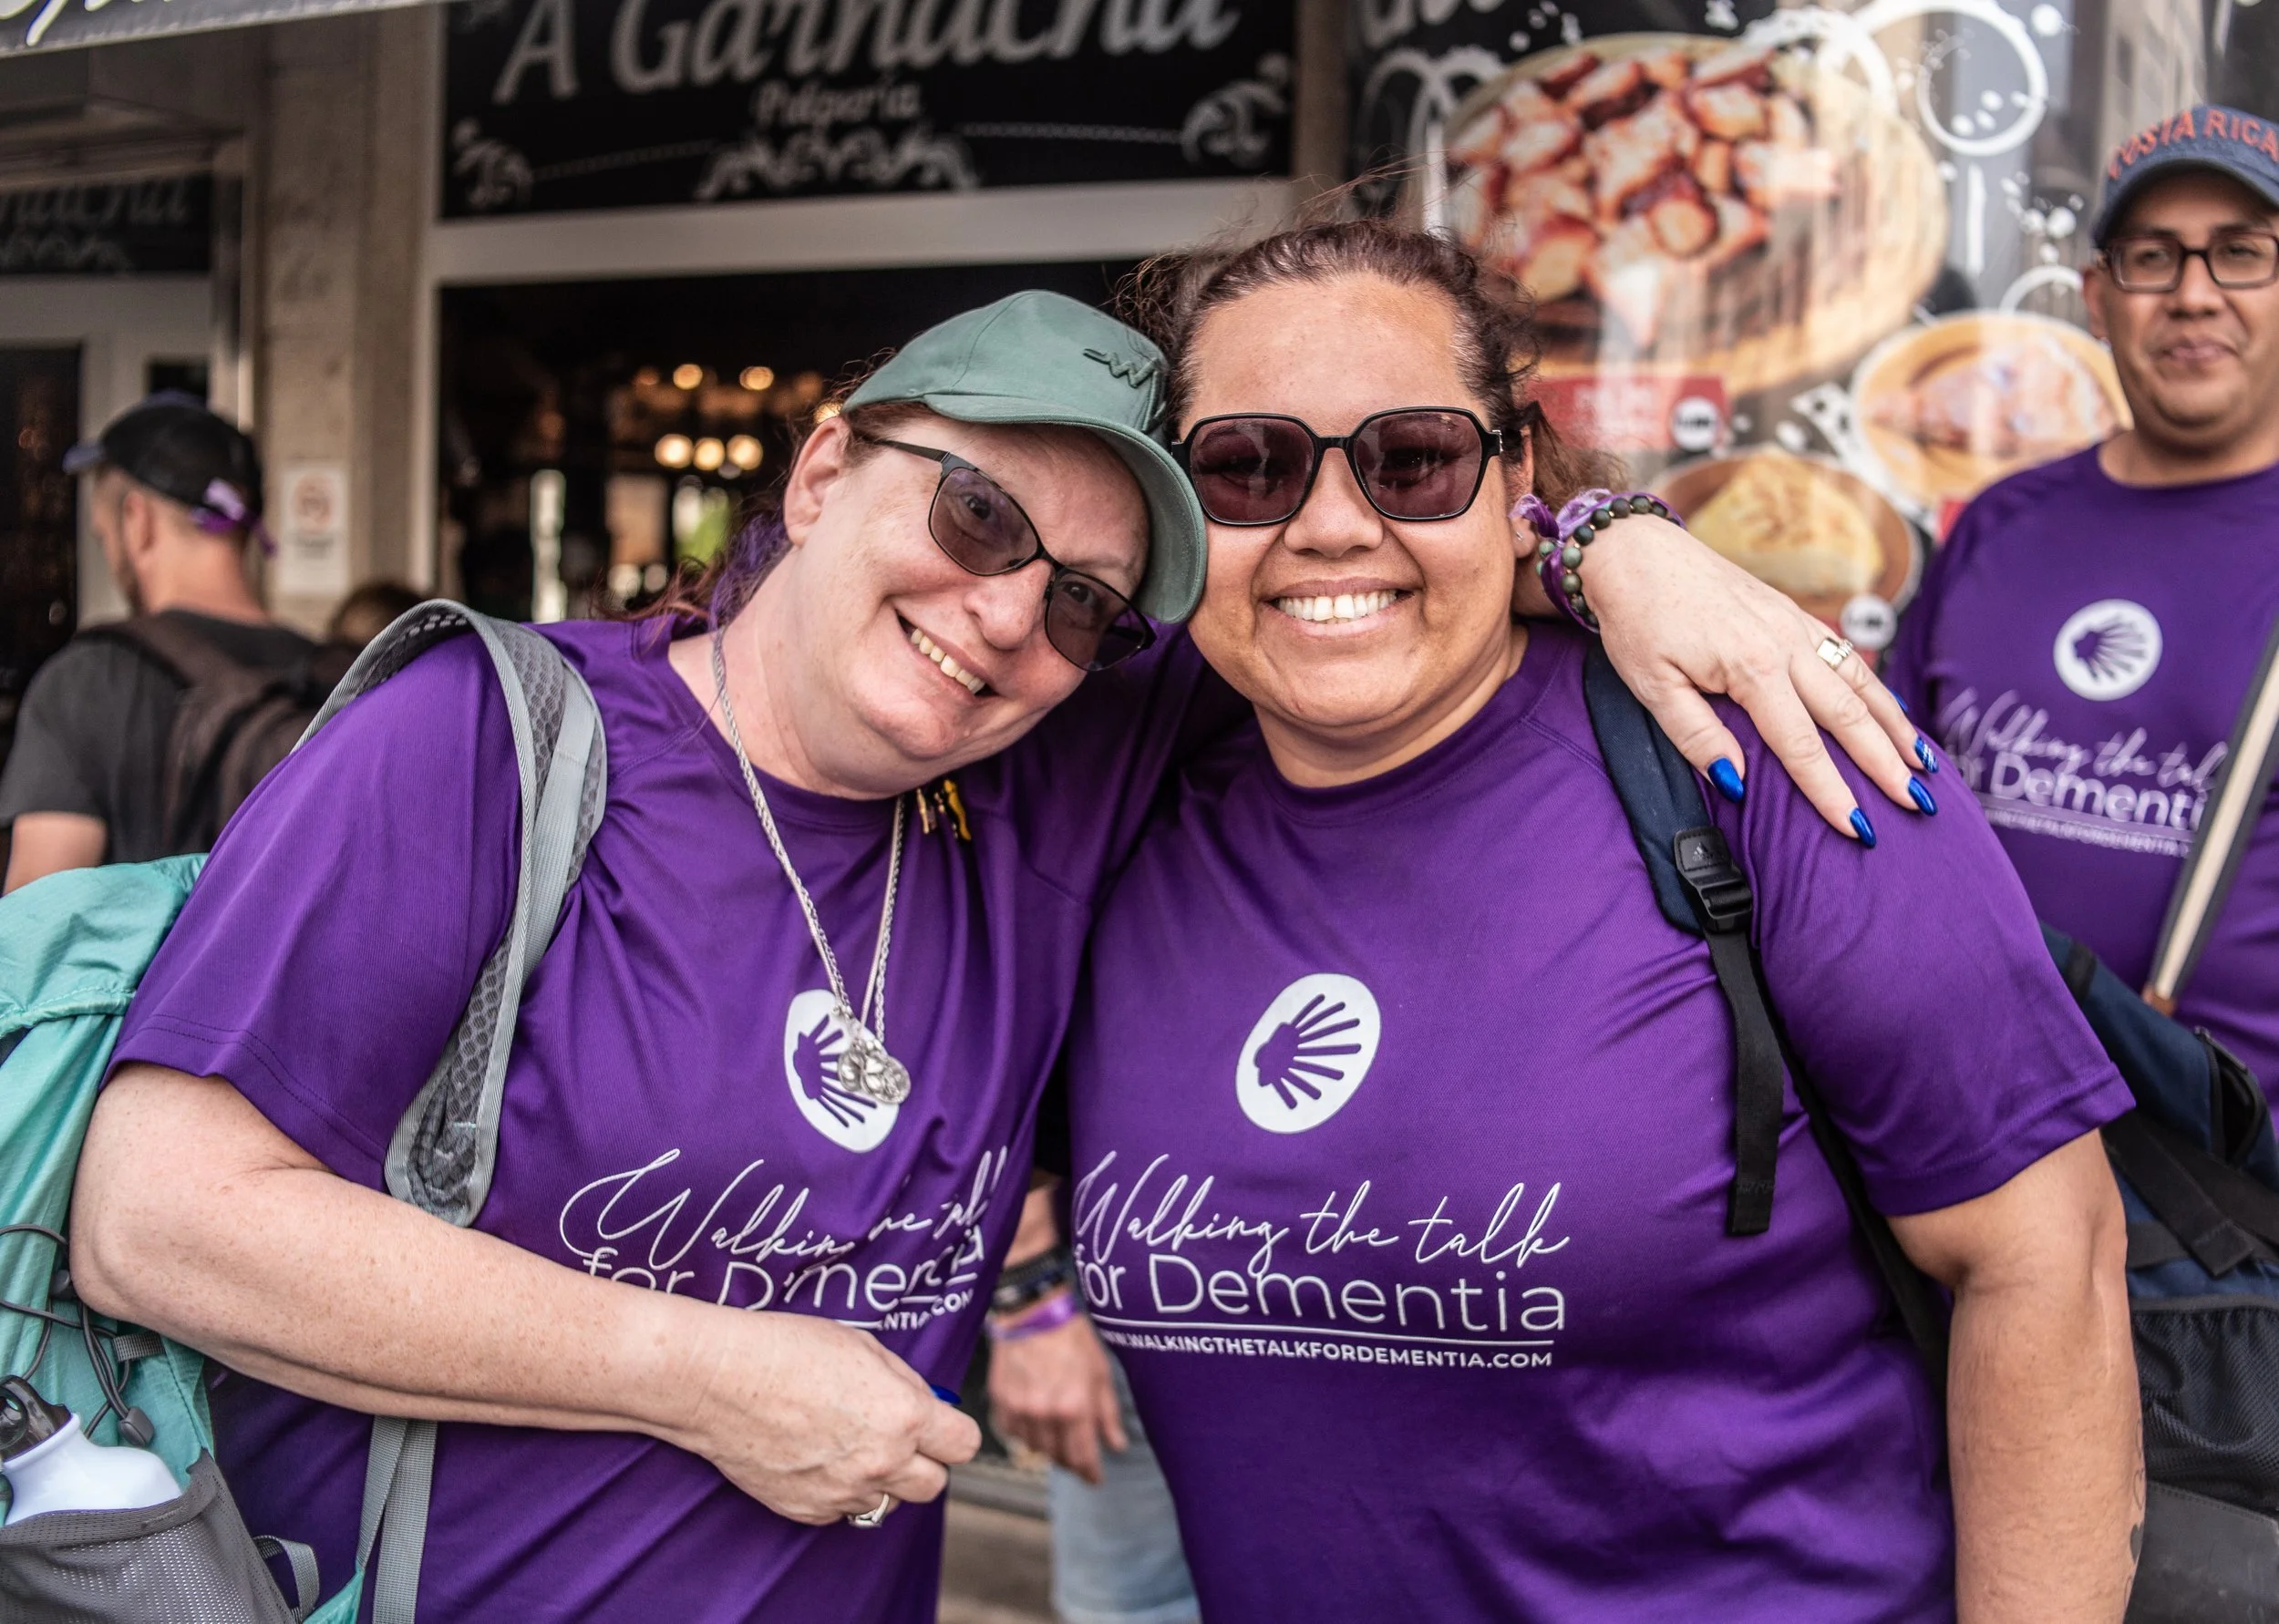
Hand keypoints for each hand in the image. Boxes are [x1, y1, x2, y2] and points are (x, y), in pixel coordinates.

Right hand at [662, 1307, 979, 1524]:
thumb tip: (927, 1404)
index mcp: (904, 1416)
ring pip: (889, 1503)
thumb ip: (905, 1383)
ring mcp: (844, 1491)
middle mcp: (881, 1461)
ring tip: (851, 1445)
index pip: (964, 1444)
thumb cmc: (788, 1350)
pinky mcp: (809, 1510)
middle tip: (898, 1436)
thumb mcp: (865, 1347)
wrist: (720, 1380)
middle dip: (924, 1461)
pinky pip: (844, 1510)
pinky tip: (818, 1457)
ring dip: (882, 1479)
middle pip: (933, 1485)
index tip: (940, 1424)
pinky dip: (840, 1491)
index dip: (953, 1431)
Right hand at [987, 1301, 1126, 1483]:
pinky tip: (1034, 1423)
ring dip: (1047, 1448)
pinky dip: (1024, 1433)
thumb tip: (1116, 1444)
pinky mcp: (1000, 1400)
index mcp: (1074, 1407)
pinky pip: (1012, 1432)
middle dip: (1071, 1461)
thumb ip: (1107, 1413)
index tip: (1094, 1478)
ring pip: (1033, 1448)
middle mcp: (1045, 1414)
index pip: (1082, 1457)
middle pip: (1057, 1457)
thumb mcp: (1100, 1372)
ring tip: (1057, 1436)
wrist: (1032, 1311)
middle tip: (1078, 1457)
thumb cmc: (1070, 1335)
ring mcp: (1020, 1408)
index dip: (1090, 1473)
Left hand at [1565, 514, 1923, 835]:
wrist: (1637, 552)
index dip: (1831, 791)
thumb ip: (1696, 736)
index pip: (1801, 745)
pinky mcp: (1791, 614)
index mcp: (1752, 667)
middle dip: (1885, 765)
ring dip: (1895, 726)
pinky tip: (1892, 713)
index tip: (1857, 828)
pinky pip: (1846, 656)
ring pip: (1860, 681)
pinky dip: (1876, 689)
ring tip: (1924, 765)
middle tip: (1918, 805)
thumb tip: (1737, 782)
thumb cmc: (1638, 620)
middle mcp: (1786, 644)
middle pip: (1848, 715)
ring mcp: (1794, 624)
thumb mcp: (1651, 686)